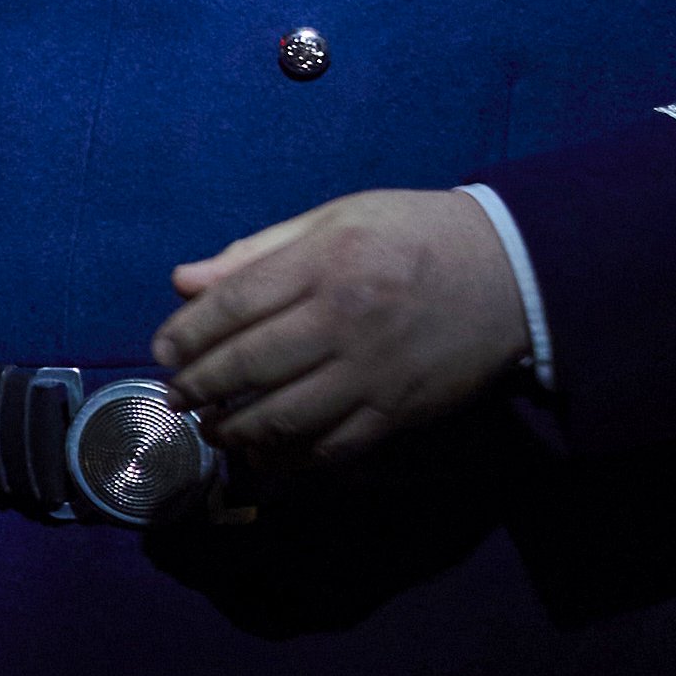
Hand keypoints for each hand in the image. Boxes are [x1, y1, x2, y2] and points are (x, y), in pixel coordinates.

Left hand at [151, 187, 525, 464]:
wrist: (512, 272)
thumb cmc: (417, 235)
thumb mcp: (339, 218)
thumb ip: (260, 251)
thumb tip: (184, 283)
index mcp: (328, 262)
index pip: (233, 304)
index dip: (186, 333)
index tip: (163, 351)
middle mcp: (346, 319)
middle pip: (248, 365)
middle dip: (199, 386)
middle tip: (177, 396)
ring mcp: (373, 372)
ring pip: (283, 417)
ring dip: (235, 429)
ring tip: (214, 427)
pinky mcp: (398, 412)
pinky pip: (331, 448)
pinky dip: (290, 458)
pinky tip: (266, 452)